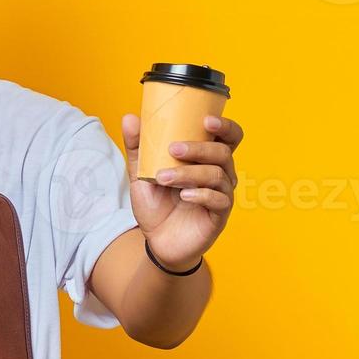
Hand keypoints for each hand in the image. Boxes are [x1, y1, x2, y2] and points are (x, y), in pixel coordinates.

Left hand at [120, 112, 243, 269]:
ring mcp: (221, 195)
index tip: (206, 120)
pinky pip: (219, 200)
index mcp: (206, 159)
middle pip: (224, 152)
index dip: (225, 126)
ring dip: (189, 173)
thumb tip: (129, 118)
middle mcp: (219, 174)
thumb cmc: (156, 204)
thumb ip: (137, 147)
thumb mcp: (141, 174)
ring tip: (163, 178)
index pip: (228, 137)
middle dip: (200, 148)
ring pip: (218, 175)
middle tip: (174, 149)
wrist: (156, 241)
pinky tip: (184, 196)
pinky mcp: (219, 216)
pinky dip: (201, 195)